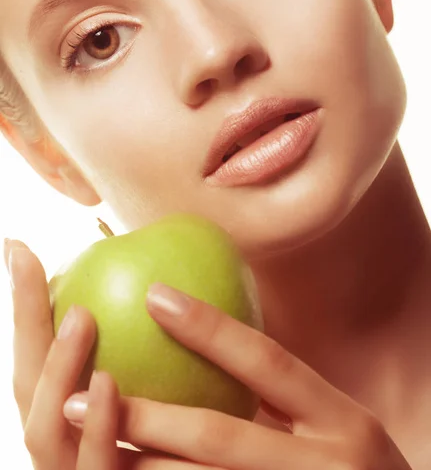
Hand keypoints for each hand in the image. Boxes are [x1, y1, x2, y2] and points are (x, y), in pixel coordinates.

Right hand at [4, 240, 218, 469]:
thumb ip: (159, 355)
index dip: (30, 308)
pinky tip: (109, 386)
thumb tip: (161, 279)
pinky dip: (95, 432)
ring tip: (79, 318)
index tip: (21, 248)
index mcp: (81, 423)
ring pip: (48, 438)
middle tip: (29, 262)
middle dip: (25, 325)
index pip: (44, 360)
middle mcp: (69, 454)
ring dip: (56, 372)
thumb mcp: (178, 398)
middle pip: (30, 392)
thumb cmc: (199, 459)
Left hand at [65, 282, 411, 469]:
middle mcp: (322, 468)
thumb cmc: (353, 464)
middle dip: (144, 417)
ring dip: (137, 467)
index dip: (209, 327)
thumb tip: (208, 331)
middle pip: (218, 436)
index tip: (154, 295)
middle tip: (76, 394)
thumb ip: (280, 387)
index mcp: (341, 421)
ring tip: (88, 445)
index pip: (267, 362)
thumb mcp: (333, 418)